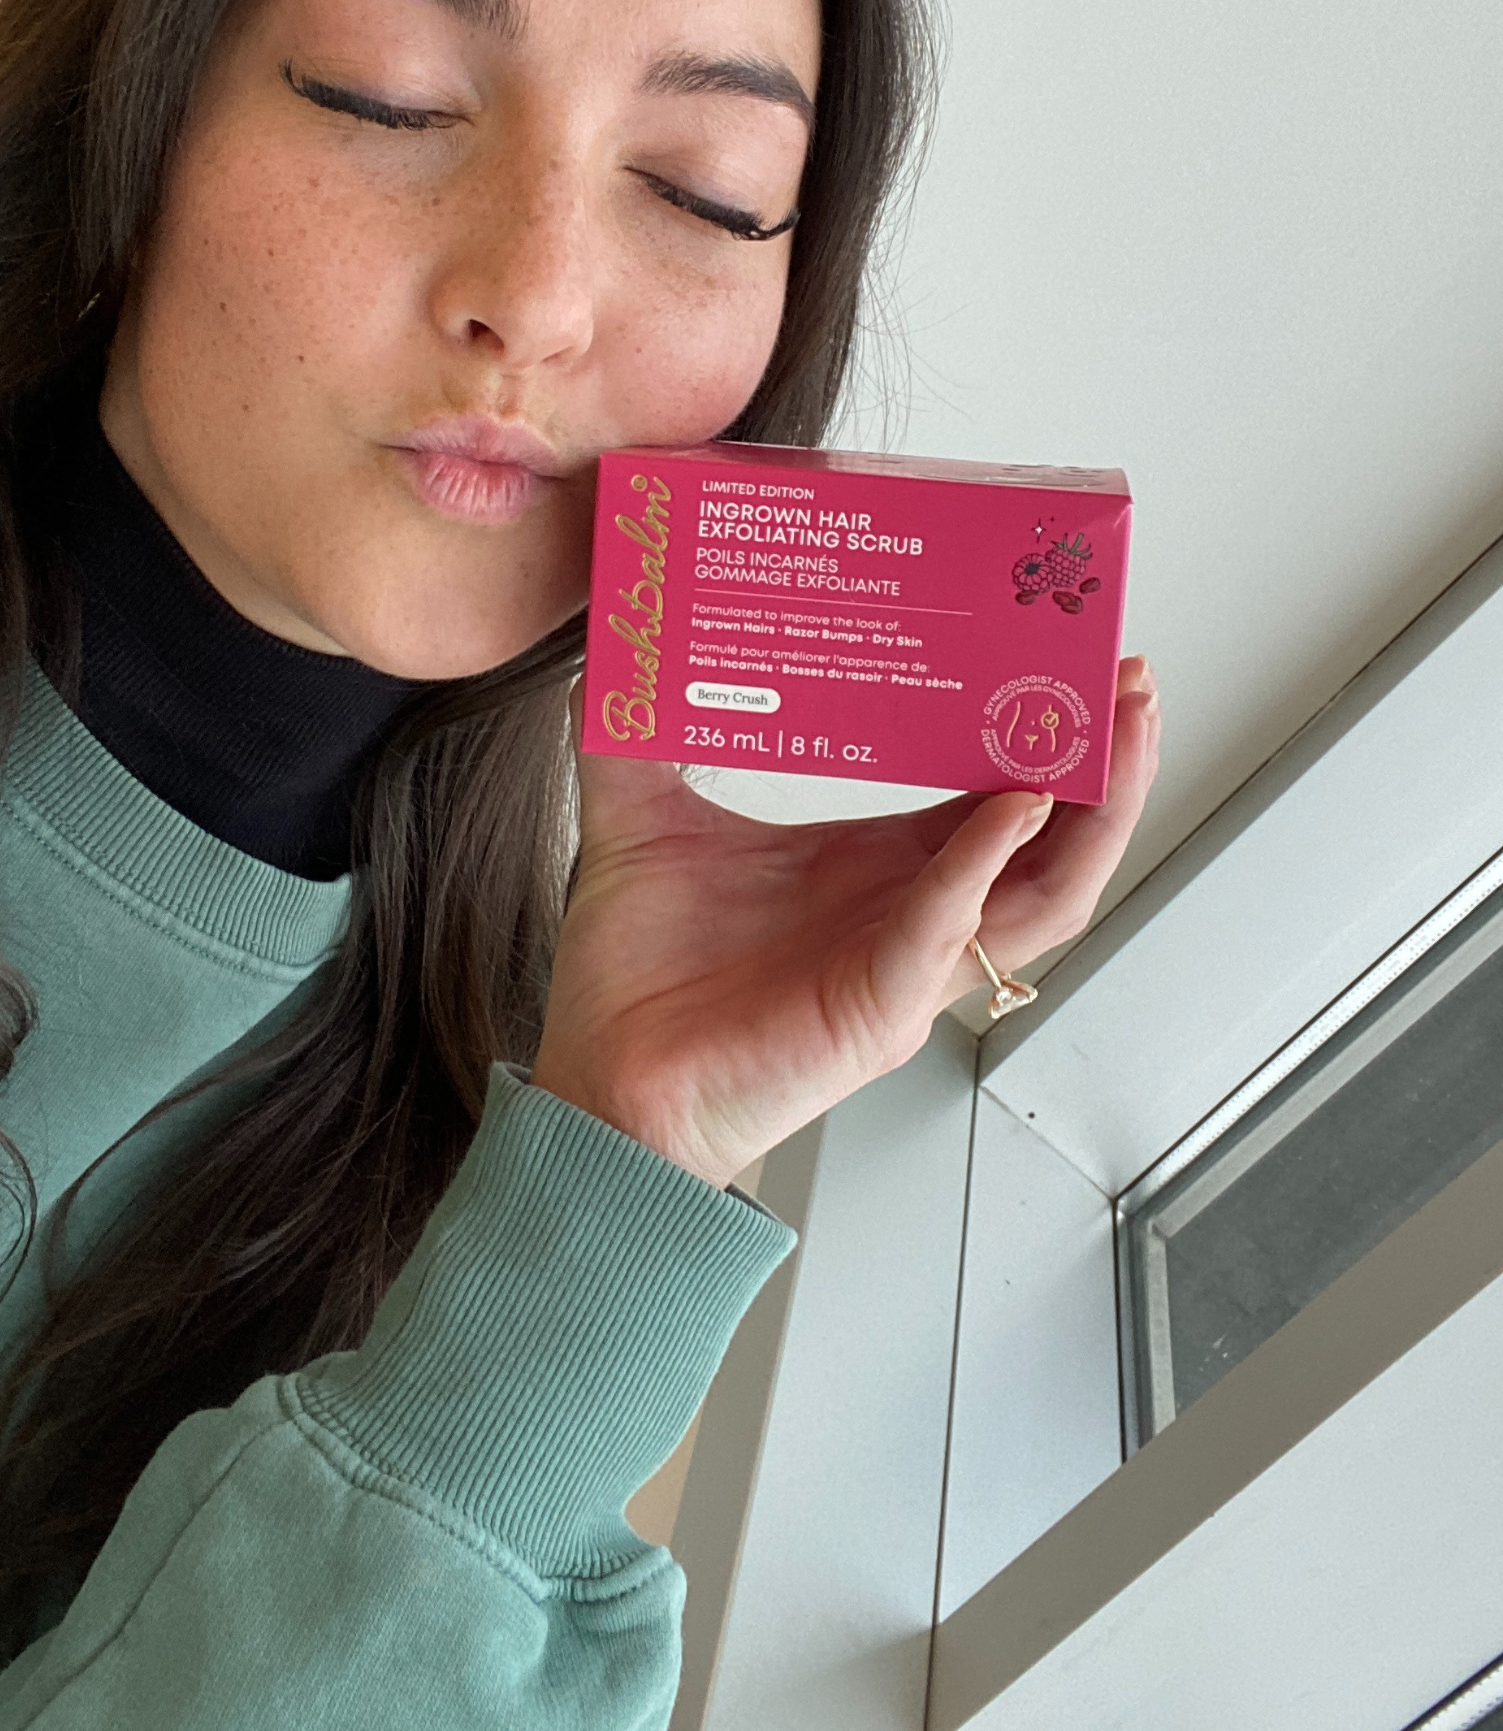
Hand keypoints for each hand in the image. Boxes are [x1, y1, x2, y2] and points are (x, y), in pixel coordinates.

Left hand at [530, 655, 1162, 1184]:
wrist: (603, 1083)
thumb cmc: (636, 982)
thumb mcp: (640, 825)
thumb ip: (634, 738)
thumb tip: (623, 648)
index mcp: (872, 870)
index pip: (987, 793)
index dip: (1032, 732)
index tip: (1060, 655)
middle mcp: (906, 915)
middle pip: (1047, 841)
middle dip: (1101, 764)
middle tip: (1127, 683)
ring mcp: (903, 965)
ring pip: (1042, 894)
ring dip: (1090, 815)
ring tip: (1117, 738)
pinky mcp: (877, 1009)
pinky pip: (948, 931)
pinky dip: (985, 868)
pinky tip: (1011, 809)